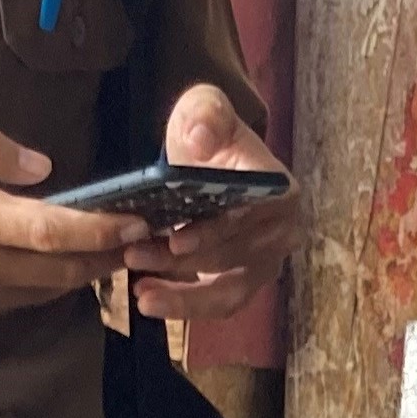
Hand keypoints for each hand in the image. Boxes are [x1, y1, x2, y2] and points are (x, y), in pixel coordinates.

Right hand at [0, 122, 149, 332]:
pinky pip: (11, 304)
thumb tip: (43, 169)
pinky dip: (37, 288)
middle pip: (62, 271)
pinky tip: (47, 269)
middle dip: (105, 257)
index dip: (104, 230)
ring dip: (77, 276)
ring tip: (105, 255)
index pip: (57, 231)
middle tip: (138, 242)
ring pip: (42, 293)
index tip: (138, 221)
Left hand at [124, 84, 303, 322]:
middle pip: (236, 257)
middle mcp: (281, 233)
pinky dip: (186, 308)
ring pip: (229, 291)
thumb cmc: (208, 135)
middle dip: (184, 263)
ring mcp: (264, 262)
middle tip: (134, 257)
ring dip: (184, 297)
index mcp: (280, 192)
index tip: (176, 241)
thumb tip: (202, 138)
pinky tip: (150, 302)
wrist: (205, 161)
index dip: (216, 232)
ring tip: (141, 295)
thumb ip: (205, 113)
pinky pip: (219, 305)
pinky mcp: (242, 282)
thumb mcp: (203, 110)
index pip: (251, 217)